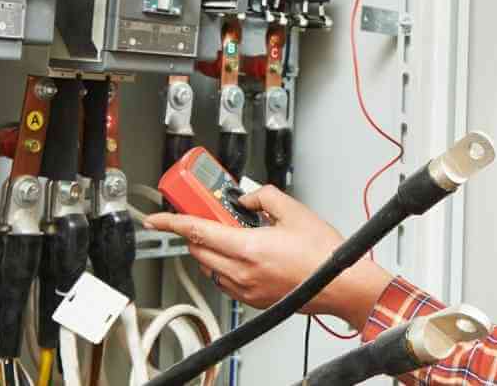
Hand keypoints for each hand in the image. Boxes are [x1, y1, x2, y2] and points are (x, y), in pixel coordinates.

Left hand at [144, 185, 392, 330]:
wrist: (340, 285)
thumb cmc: (323, 254)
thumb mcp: (294, 211)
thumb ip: (263, 197)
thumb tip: (246, 199)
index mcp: (248, 248)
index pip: (197, 232)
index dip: (172, 223)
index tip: (157, 219)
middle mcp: (241, 272)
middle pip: (199, 250)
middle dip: (198, 231)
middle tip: (212, 216)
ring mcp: (245, 289)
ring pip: (210, 266)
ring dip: (212, 249)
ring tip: (236, 235)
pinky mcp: (252, 300)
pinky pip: (225, 281)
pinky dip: (225, 265)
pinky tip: (246, 254)